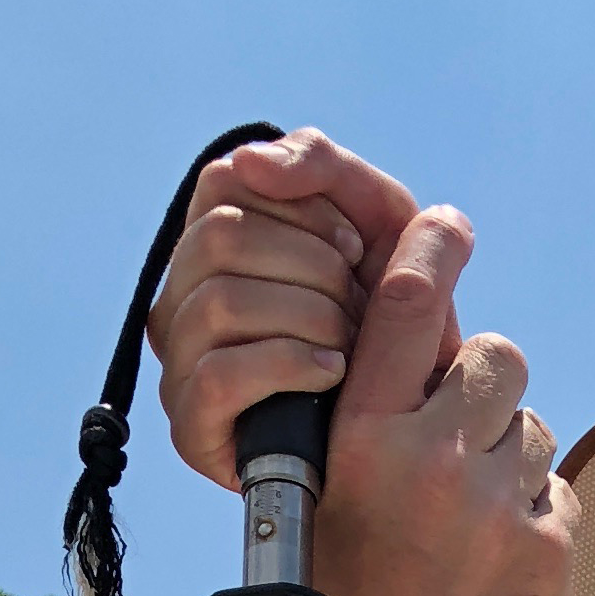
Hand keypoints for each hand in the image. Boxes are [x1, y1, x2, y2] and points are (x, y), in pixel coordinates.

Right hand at [151, 133, 420, 488]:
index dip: (300, 206)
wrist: (415, 435)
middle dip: (312, 266)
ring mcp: (179, 365)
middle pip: (221, 237)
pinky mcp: (192, 429)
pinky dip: (288, 364)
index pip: (225, 183)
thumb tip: (249, 160)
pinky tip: (332, 374)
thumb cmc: (392, 324)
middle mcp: (182, 301)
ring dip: (308, 317)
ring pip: (220, 301)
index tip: (353, 248)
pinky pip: (220, 375)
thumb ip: (323, 167)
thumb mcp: (376, 224)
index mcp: (212, 249)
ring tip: (349, 347)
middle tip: (357, 307)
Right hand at [307, 210, 574, 595]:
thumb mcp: (323, 501)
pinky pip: (556, 490)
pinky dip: (533, 516)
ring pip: (530, 426)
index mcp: (359, 439)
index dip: (432, 250)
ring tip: (470, 521)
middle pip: (494, 358)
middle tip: (461, 434)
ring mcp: (495, 508)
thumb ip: (370, 422)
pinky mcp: (548, 553)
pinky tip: (496, 562)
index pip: (407, 303)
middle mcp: (429, 462)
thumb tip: (415, 348)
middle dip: (483, 386)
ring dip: (508, 458)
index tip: (447, 227)